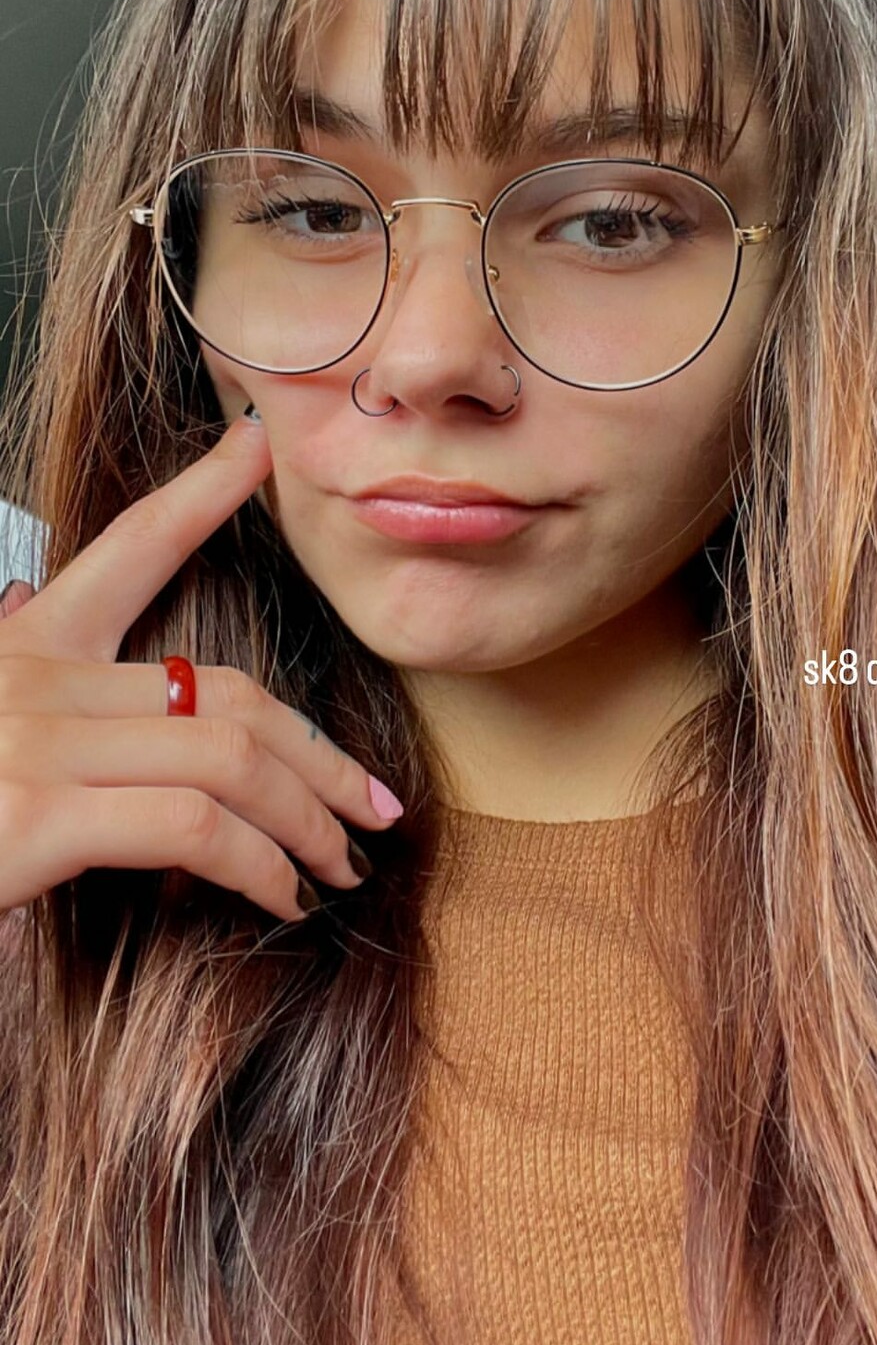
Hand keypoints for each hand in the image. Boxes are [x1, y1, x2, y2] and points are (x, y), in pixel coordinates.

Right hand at [0, 418, 401, 923]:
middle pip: (223, 686)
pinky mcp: (34, 810)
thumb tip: (98, 669)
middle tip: (372, 805)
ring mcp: (31, 736)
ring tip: (337, 867)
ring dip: (308, 817)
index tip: (258, 446)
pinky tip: (280, 898)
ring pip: (228, 751)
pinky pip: (194, 822)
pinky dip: (260, 863)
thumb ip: (39, 696)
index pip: (125, 550)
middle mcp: (27, 673)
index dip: (202, 494)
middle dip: (318, 751)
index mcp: (16, 647)